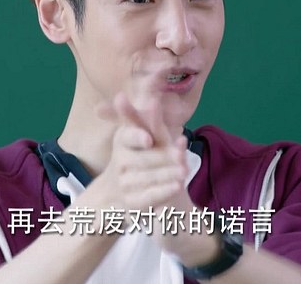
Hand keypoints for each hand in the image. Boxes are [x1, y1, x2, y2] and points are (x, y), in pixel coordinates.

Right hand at [95, 92, 188, 211]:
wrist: (116, 194)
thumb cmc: (137, 156)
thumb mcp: (141, 134)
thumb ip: (149, 119)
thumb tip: (154, 97)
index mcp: (122, 140)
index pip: (127, 137)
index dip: (137, 137)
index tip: (148, 139)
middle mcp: (119, 161)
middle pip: (143, 159)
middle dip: (162, 157)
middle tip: (180, 155)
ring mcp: (124, 183)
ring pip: (148, 178)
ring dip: (167, 174)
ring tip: (184, 171)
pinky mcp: (132, 202)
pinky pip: (149, 196)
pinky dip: (164, 191)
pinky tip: (178, 186)